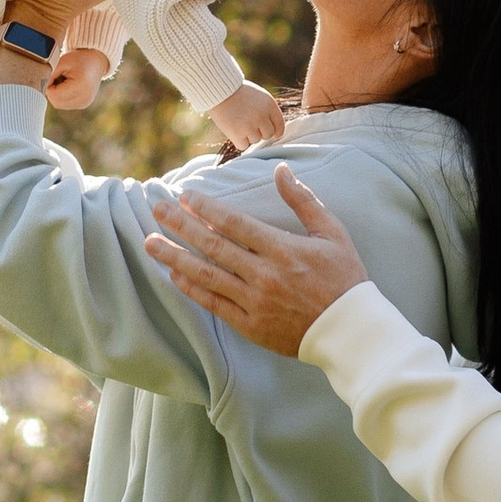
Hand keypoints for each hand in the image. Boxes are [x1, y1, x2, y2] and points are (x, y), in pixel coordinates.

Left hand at [45, 44, 111, 113]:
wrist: (96, 61)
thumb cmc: (78, 59)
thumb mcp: (61, 62)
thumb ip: (49, 75)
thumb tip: (39, 88)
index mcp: (80, 85)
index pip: (53, 94)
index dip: (48, 85)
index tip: (54, 75)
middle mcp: (85, 97)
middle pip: (56, 102)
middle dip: (52, 91)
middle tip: (58, 77)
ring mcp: (85, 103)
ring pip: (59, 104)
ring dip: (57, 94)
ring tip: (64, 81)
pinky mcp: (84, 104)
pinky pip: (65, 104)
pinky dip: (63, 97)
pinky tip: (69, 86)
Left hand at [144, 168, 368, 354]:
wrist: (349, 331)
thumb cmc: (345, 278)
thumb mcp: (333, 234)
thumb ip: (304, 201)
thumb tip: (280, 170)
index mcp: (283, 250)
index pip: (234, 223)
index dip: (205, 208)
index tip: (184, 195)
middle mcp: (264, 275)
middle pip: (212, 245)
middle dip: (180, 225)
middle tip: (156, 209)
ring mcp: (254, 302)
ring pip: (206, 275)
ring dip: (175, 257)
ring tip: (151, 242)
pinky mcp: (250, 326)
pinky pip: (213, 304)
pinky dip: (191, 288)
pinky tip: (174, 274)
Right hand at [207, 82, 287, 156]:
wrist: (219, 90)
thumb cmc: (238, 93)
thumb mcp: (259, 96)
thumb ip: (267, 112)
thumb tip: (274, 133)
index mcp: (270, 105)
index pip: (279, 126)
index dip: (276, 131)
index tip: (271, 133)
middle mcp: (262, 116)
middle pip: (268, 135)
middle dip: (260, 132)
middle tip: (248, 124)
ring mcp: (250, 126)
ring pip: (255, 140)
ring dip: (248, 135)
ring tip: (238, 122)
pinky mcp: (237, 134)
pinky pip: (243, 146)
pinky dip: (239, 141)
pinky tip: (234, 130)